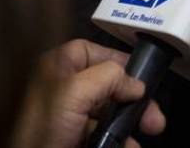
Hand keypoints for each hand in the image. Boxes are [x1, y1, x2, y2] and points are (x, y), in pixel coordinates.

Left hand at [15, 40, 165, 147]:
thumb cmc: (37, 138)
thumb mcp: (74, 94)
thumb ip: (107, 77)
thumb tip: (133, 82)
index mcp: (54, 69)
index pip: (90, 51)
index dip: (117, 61)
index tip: (140, 75)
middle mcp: (60, 89)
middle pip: (106, 84)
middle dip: (132, 100)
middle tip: (152, 116)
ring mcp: (66, 117)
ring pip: (107, 113)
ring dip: (129, 125)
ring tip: (140, 138)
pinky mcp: (70, 138)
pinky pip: (101, 135)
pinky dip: (117, 140)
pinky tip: (126, 146)